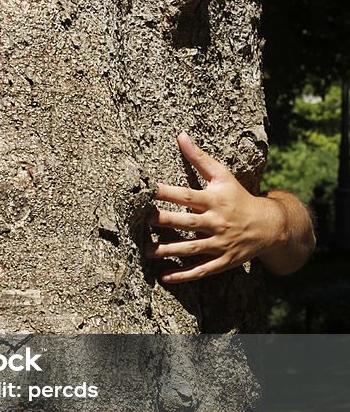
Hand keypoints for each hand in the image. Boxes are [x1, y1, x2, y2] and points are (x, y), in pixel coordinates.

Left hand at [145, 131, 286, 283]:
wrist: (268, 225)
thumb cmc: (238, 197)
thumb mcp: (222, 175)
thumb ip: (199, 158)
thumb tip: (181, 135)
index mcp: (214, 200)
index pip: (187, 195)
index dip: (167, 193)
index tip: (147, 191)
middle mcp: (217, 222)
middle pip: (187, 222)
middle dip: (165, 222)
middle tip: (143, 221)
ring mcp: (220, 243)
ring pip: (191, 249)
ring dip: (169, 251)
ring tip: (146, 251)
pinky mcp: (223, 261)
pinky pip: (201, 270)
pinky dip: (183, 275)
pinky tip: (163, 276)